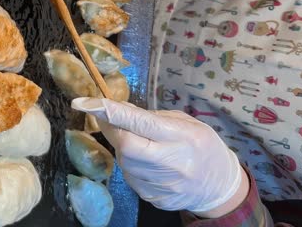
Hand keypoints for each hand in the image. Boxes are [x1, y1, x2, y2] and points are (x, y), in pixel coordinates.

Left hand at [72, 98, 247, 216]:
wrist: (219, 185)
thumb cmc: (201, 145)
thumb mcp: (183, 122)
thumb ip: (149, 116)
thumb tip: (115, 108)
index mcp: (181, 137)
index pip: (138, 122)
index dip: (108, 111)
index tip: (82, 102)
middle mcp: (172, 163)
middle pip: (124, 145)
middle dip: (111, 129)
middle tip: (109, 118)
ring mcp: (162, 184)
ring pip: (124, 162)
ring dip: (122, 148)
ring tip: (142, 143)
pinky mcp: (154, 198)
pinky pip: (130, 177)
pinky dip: (131, 165)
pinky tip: (147, 161)